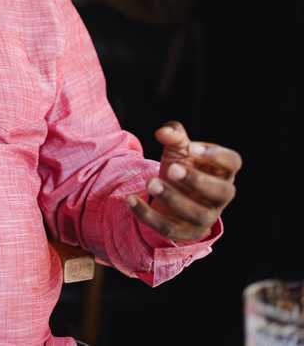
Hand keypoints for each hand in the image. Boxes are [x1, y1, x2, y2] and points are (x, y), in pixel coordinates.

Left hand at [126, 120, 240, 241]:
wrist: (172, 193)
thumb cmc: (182, 165)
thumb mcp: (177, 149)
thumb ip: (173, 136)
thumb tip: (163, 133)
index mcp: (222, 171)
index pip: (233, 162)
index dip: (217, 155)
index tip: (192, 147)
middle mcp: (219, 196)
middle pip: (222, 192)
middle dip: (197, 181)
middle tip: (171, 169)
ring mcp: (205, 216)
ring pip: (197, 214)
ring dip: (173, 199)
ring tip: (150, 182)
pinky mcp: (185, 232)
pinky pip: (168, 228)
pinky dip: (147, 215)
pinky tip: (130, 199)